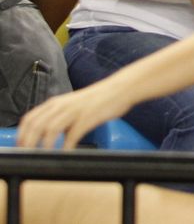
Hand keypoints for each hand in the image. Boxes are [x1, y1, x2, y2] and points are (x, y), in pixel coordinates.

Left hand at [17, 79, 131, 149]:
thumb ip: (59, 117)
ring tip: (45, 156)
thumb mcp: (73, 105)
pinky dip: (67, 146)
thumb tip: (47, 136)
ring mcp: (75, 110)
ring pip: (51, 130)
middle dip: (29, 143)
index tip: (21, 147)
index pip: (29, 118)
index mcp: (56, 102)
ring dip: (45, 146)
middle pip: (36, 125)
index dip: (21, 134)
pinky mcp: (88, 117)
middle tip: (29, 155)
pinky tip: (67, 153)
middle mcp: (62, 105)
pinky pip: (72, 135)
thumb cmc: (98, 99)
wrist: (121, 88)